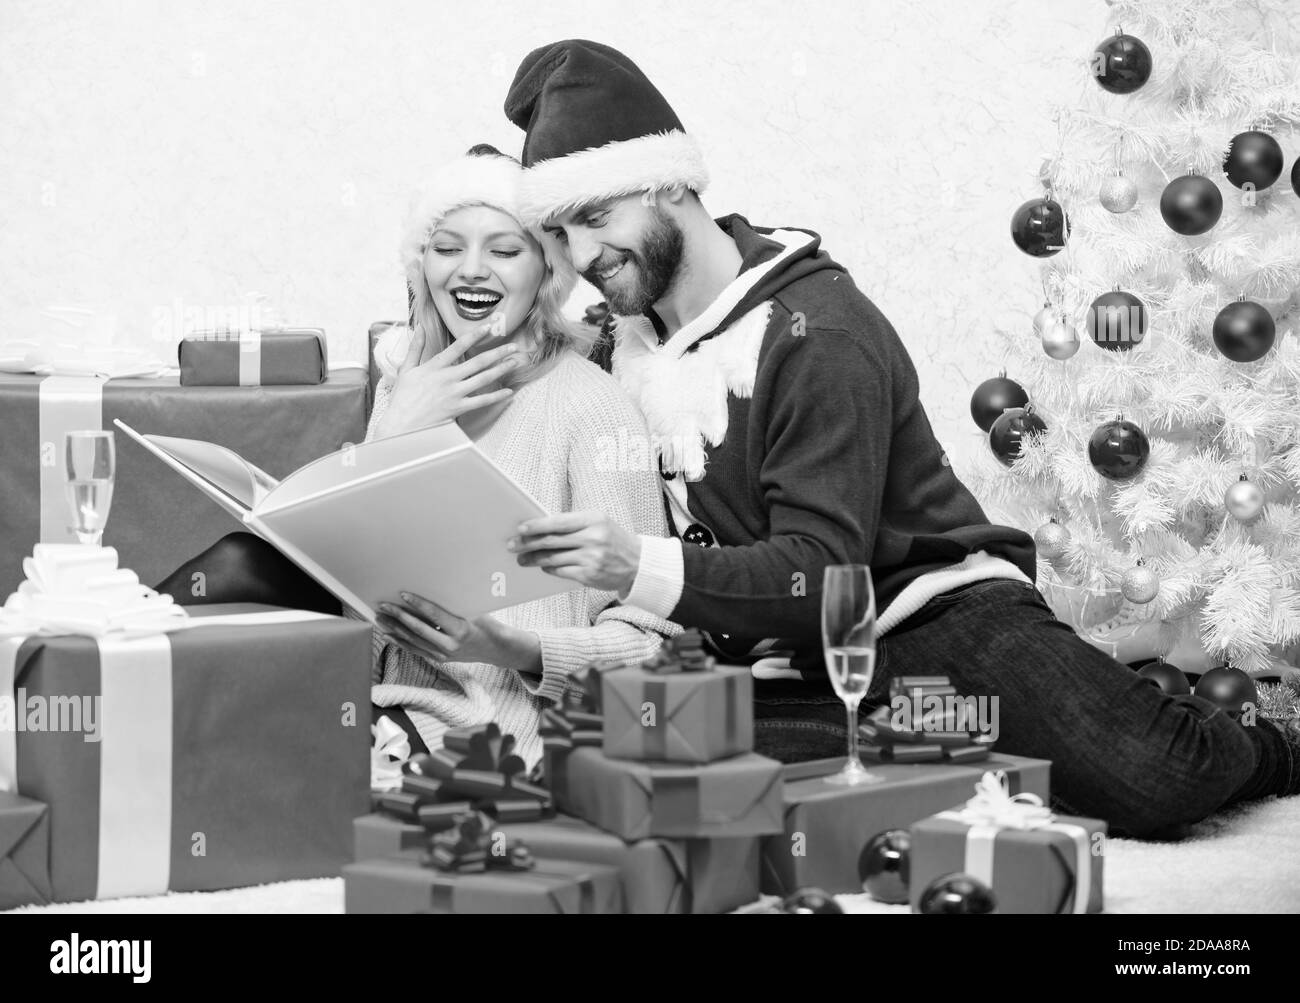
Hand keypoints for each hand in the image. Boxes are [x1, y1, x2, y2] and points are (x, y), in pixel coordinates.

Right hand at [376, 317, 519, 434]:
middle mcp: (447, 378)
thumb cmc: (402, 398)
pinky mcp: (458, 409)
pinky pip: (481, 401)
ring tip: (515, 363)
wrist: (400, 424)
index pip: (458, 346)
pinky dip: (496, 396)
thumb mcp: (406, 369)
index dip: (475, 336)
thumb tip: (418, 327)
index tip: (488, 328)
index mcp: (434, 366)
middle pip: (478, 362)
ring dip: (501, 369)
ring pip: (483, 379)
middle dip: (498, 353)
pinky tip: (508, 391)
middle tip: (514, 347)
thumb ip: (415, 347)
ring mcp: (454, 394)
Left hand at [376, 592, 540, 672]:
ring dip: (395, 629)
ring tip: (380, 618)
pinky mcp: (439, 659)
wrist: (495, 649)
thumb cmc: (487, 625)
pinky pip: (415, 649)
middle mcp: (450, 645)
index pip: (434, 615)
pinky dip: (401, 641)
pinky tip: (389, 634)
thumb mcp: (476, 610)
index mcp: (461, 630)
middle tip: (383, 606)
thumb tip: (434, 585)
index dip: (417, 604)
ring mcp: (443, 655)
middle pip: (418, 629)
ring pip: (413, 641)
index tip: (403, 594)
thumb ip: (455, 603)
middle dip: (398, 616)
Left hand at [508, 512, 641, 593]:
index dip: (536, 526)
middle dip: (527, 543)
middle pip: (551, 541)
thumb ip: (573, 523)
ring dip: (533, 559)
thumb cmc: (613, 539)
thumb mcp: (598, 523)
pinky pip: (560, 572)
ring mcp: (591, 558)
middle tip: (512, 545)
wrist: (638, 564)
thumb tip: (540, 527)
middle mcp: (592, 538)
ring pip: (552, 558)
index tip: (520, 528)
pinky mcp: (588, 576)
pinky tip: (542, 566)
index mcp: (593, 520)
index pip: (557, 522)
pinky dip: (548, 569)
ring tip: (522, 559)